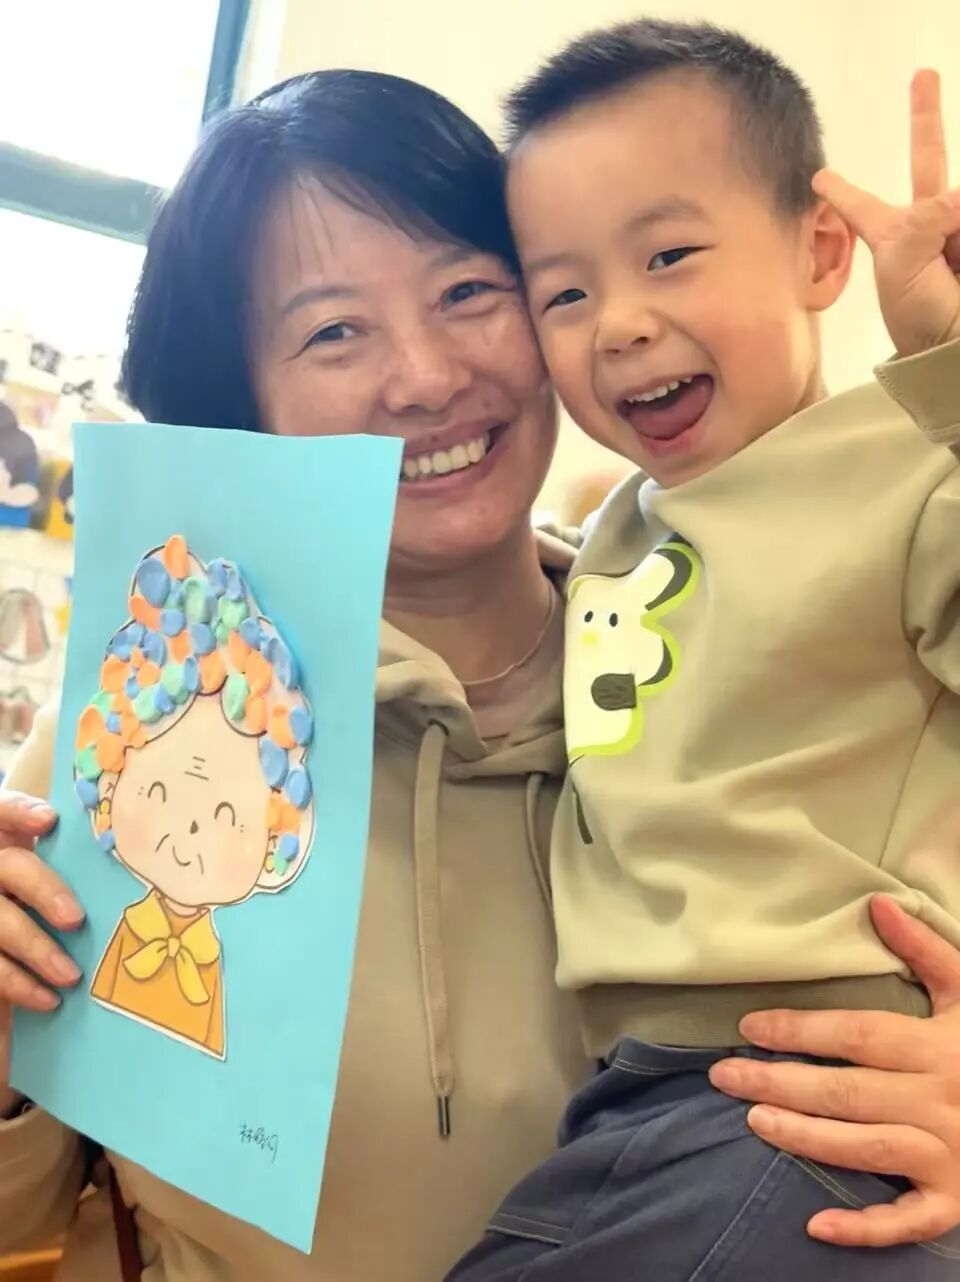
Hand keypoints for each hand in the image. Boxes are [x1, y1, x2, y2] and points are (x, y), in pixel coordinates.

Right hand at [0, 792, 81, 1112]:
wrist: (8, 907)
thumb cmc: (37, 885)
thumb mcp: (44, 861)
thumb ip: (68, 853)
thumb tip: (130, 844)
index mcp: (5, 836)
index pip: (5, 810)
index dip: (20, 812)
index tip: (49, 819)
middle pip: (10, 868)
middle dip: (43, 891)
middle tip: (76, 918)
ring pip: (0, 923)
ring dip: (35, 950)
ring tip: (70, 974)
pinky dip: (18, 985)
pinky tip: (47, 998)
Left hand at [709, 894, 959, 1247]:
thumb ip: (926, 950)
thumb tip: (876, 904)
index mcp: (939, 1047)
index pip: (858, 1034)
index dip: (801, 1029)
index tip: (749, 1027)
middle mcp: (941, 1101)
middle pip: (849, 1091)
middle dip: (781, 1082)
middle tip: (724, 1077)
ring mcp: (951, 1156)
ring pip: (867, 1148)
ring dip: (806, 1138)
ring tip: (755, 1122)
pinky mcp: (958, 1201)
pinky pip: (911, 1221)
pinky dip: (866, 1229)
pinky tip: (818, 1226)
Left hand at [813, 69, 959, 356]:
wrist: (957, 345)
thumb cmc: (921, 318)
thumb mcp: (904, 270)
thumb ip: (923, 223)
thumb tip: (954, 200)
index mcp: (892, 237)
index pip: (861, 206)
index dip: (842, 191)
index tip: (819, 176)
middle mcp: (927, 224)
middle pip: (928, 160)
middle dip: (925, 116)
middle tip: (924, 74)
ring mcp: (958, 226)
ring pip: (956, 204)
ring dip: (954, 236)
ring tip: (953, 272)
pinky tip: (958, 263)